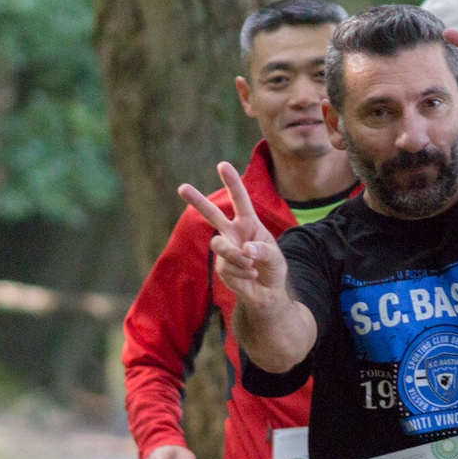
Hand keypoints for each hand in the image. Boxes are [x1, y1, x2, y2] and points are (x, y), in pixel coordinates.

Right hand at [179, 163, 290, 311]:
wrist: (269, 293)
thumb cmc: (273, 268)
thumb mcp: (275, 256)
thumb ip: (262, 249)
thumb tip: (245, 249)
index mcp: (248, 223)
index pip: (240, 200)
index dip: (232, 183)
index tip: (222, 165)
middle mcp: (233, 233)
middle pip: (212, 215)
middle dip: (197, 201)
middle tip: (182, 187)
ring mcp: (225, 250)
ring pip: (219, 245)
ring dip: (236, 254)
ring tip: (250, 263)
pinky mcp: (221, 268)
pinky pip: (227, 266)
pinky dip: (243, 272)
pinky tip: (252, 275)